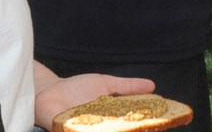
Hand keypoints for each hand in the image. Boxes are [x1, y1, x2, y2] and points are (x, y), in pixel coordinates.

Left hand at [34, 71, 154, 129]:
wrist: (48, 91)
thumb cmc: (76, 89)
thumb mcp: (106, 84)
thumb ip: (127, 86)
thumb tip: (152, 86)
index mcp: (111, 120)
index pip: (131, 124)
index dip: (147, 123)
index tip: (163, 120)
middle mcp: (102, 128)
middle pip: (121, 129)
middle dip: (135, 126)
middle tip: (151, 126)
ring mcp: (88, 131)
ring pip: (107, 130)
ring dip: (118, 128)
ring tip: (125, 127)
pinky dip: (91, 129)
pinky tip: (97, 127)